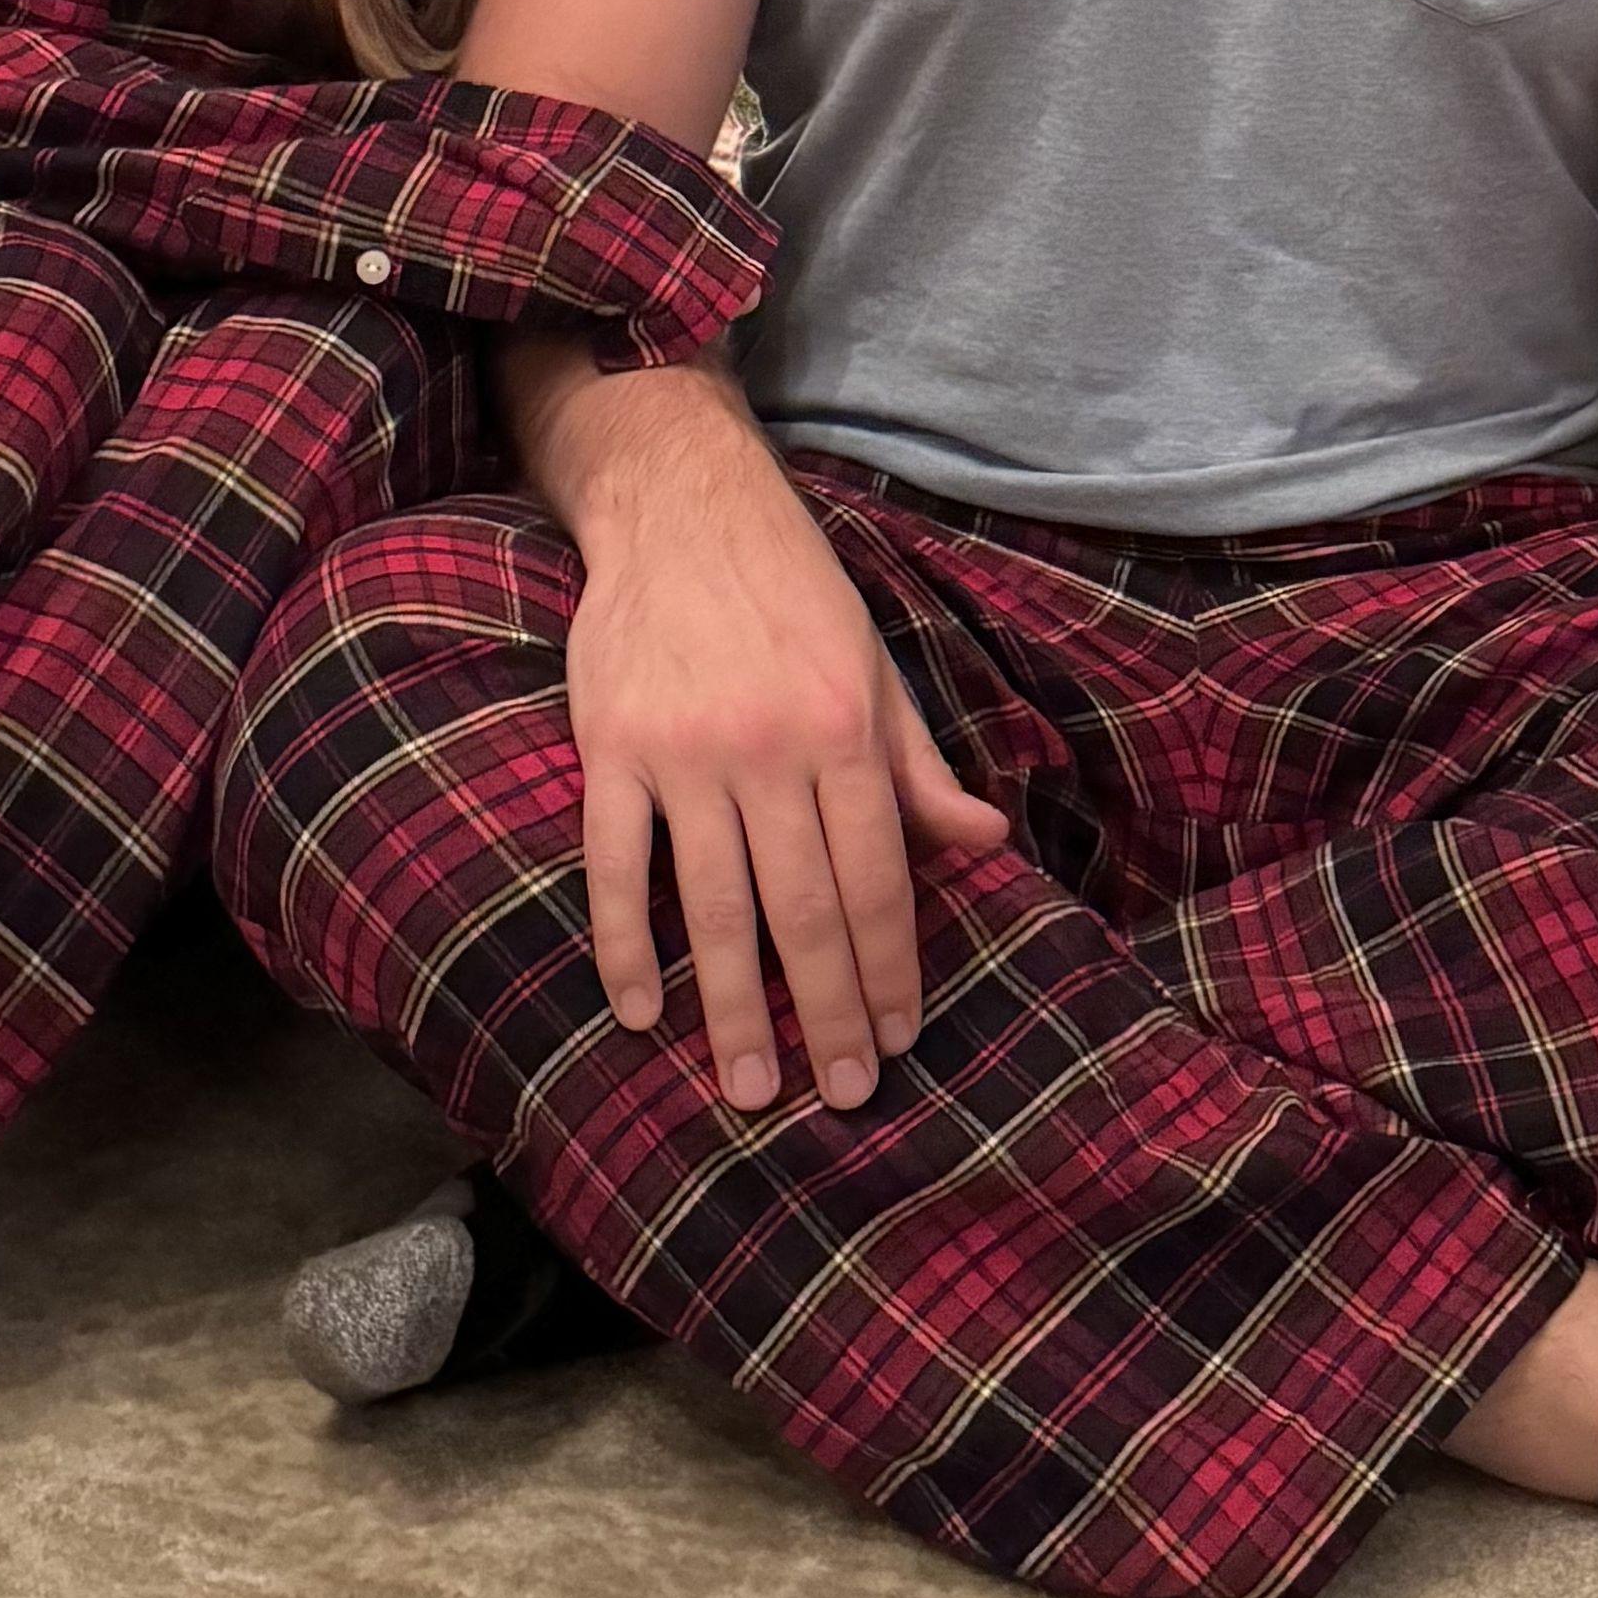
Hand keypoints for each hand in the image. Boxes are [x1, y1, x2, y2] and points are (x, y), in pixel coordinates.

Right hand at [554, 402, 1008, 1113]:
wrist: (682, 503)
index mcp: (844, 729)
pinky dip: (626, 944)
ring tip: (751, 1086)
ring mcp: (683, 753)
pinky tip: (643, 1012)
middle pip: (803, 909)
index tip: (899, 1039)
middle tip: (840, 1094)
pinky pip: (614, 865)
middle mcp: (768, 748)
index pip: (879, 876)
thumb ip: (920, 767)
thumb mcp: (875, 666)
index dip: (891, 965)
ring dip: (733, 1007)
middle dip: (828, 1010)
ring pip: (713, 905)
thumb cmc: (793, 589)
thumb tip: (986, 843)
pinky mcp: (610, 748)